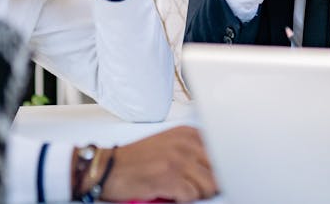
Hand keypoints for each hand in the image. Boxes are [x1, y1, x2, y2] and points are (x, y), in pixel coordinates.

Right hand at [99, 126, 217, 202]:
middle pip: (218, 170)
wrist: (108, 168)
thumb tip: (218, 168)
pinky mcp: (169, 178)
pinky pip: (192, 196)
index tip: (218, 176)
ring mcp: (178, 160)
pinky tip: (171, 194)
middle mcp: (185, 144)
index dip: (221, 169)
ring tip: (183, 191)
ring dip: (198, 193)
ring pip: (209, 186)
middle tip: (197, 187)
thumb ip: (193, 151)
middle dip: (211, 183)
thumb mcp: (169, 144)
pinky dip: (184, 199)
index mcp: (188, 133)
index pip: (222, 151)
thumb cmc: (136, 160)